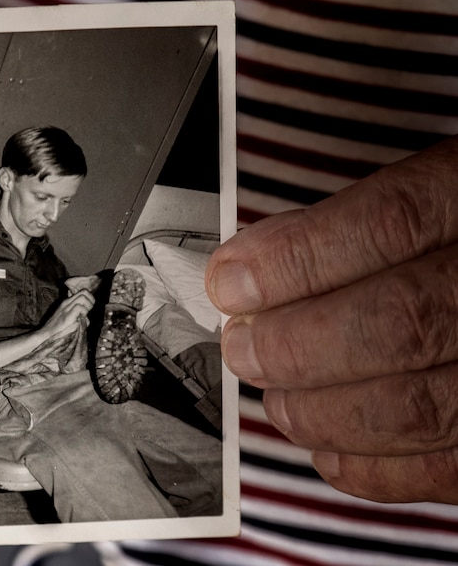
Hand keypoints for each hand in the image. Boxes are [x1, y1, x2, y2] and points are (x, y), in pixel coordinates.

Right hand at [41, 289, 95, 340]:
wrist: (46, 334)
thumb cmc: (57, 329)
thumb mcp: (68, 318)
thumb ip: (77, 316)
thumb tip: (87, 319)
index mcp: (67, 302)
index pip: (82, 292)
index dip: (90, 298)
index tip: (90, 308)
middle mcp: (67, 302)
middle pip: (84, 292)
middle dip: (91, 300)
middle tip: (88, 311)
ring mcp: (66, 308)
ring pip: (83, 297)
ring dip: (88, 306)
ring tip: (84, 315)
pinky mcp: (67, 315)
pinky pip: (79, 307)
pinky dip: (83, 313)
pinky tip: (80, 320)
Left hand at [205, 136, 457, 503]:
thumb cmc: (456, 238)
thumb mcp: (426, 196)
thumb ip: (347, 226)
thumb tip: (248, 270)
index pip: (392, 224)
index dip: (296, 259)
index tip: (230, 282)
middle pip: (400, 323)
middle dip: (294, 345)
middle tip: (242, 349)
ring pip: (420, 406)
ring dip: (322, 412)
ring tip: (279, 402)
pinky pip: (446, 467)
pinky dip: (372, 469)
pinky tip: (328, 450)